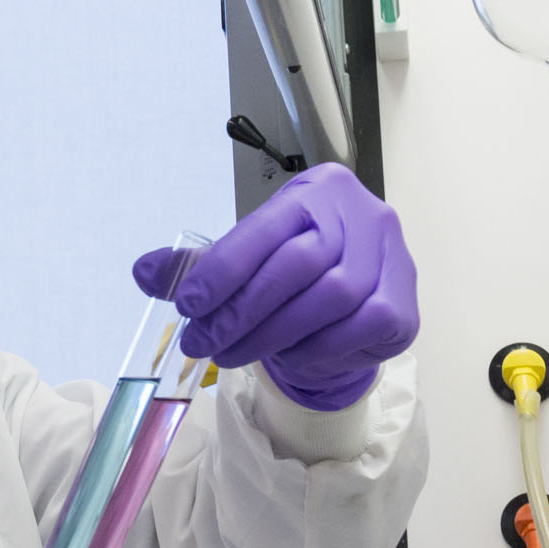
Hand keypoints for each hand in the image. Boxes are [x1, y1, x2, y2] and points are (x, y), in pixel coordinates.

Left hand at [131, 163, 417, 410]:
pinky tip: (286, 356)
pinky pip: (357, 329)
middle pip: (300, 264)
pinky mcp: (405, 306)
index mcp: (317, 191)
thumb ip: (195, 264)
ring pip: (331, 299)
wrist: (350, 301)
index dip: (224, 267)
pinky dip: (314, 349)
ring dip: (272, 335)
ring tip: (232, 354)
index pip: (267, 227)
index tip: (187, 304)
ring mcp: (392, 259)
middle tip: (202, 342)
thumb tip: (144, 272)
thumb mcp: (243, 257)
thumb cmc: (293, 269)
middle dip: (243, 309)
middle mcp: (364, 216)